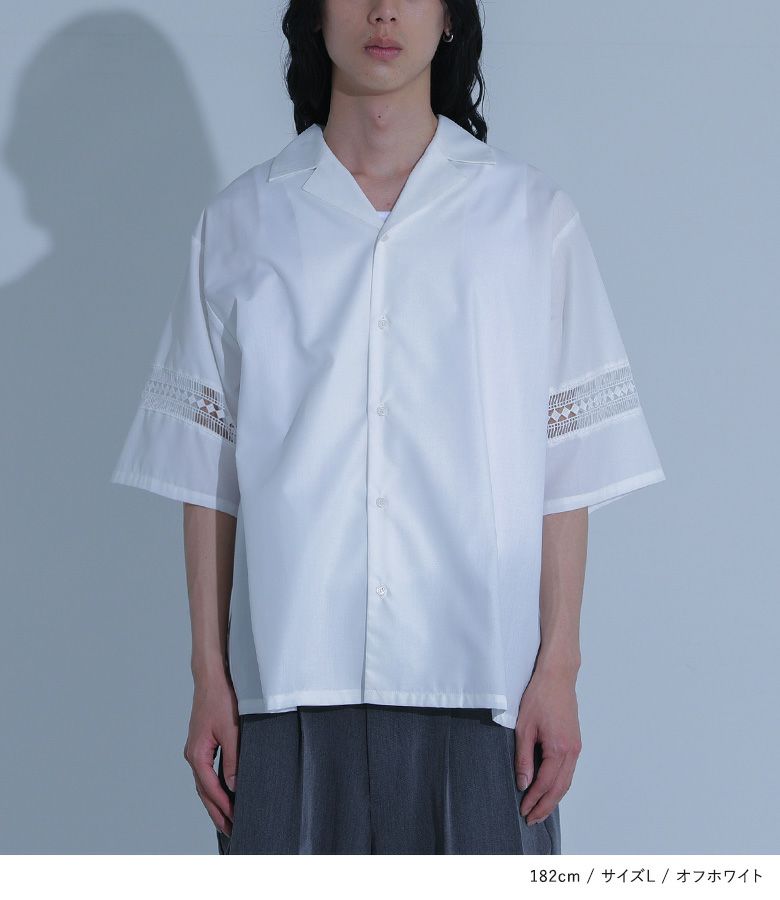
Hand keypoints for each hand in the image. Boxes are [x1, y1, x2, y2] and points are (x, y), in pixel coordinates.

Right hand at [183, 675, 238, 836]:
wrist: (212, 678)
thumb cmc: (220, 699)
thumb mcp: (232, 731)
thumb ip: (233, 759)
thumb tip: (234, 786)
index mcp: (197, 754)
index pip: (210, 788)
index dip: (222, 806)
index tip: (234, 821)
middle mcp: (193, 754)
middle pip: (203, 791)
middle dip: (217, 812)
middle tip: (230, 831)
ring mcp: (196, 749)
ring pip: (204, 783)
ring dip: (215, 801)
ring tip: (227, 818)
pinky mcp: (203, 743)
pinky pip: (207, 772)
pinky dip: (214, 786)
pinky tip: (224, 792)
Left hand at [513, 668, 581, 824]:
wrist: (557, 677)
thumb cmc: (539, 697)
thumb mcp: (524, 727)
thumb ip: (524, 758)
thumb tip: (523, 783)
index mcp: (559, 748)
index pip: (545, 783)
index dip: (534, 800)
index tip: (523, 811)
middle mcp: (572, 751)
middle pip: (559, 788)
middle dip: (545, 806)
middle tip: (532, 819)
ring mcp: (576, 747)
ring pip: (566, 781)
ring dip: (553, 797)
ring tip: (540, 809)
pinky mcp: (575, 742)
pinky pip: (568, 771)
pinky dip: (559, 784)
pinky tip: (550, 789)